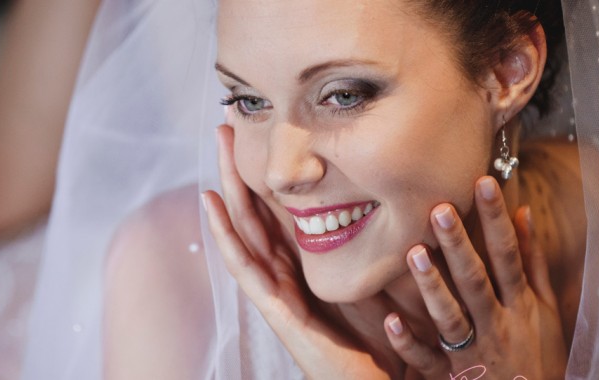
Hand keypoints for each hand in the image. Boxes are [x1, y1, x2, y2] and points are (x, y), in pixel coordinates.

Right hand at [202, 125, 390, 378]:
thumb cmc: (382, 339)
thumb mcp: (378, 277)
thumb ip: (372, 246)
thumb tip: (385, 197)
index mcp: (304, 266)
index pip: (275, 213)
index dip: (262, 176)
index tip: (256, 136)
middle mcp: (283, 275)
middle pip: (253, 214)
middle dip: (239, 170)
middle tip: (226, 126)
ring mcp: (275, 292)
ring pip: (243, 231)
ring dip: (228, 189)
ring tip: (218, 149)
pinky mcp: (277, 310)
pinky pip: (246, 265)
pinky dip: (226, 233)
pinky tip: (213, 203)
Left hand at [383, 176, 566, 378]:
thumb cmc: (537, 351)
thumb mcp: (544, 309)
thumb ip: (532, 262)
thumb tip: (524, 212)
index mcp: (519, 305)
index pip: (508, 255)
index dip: (496, 219)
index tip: (483, 182)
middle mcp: (497, 324)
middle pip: (476, 279)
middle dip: (459, 244)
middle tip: (438, 208)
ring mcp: (474, 351)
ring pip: (451, 316)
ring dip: (433, 286)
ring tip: (414, 253)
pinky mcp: (452, 375)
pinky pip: (427, 359)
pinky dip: (409, 342)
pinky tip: (392, 321)